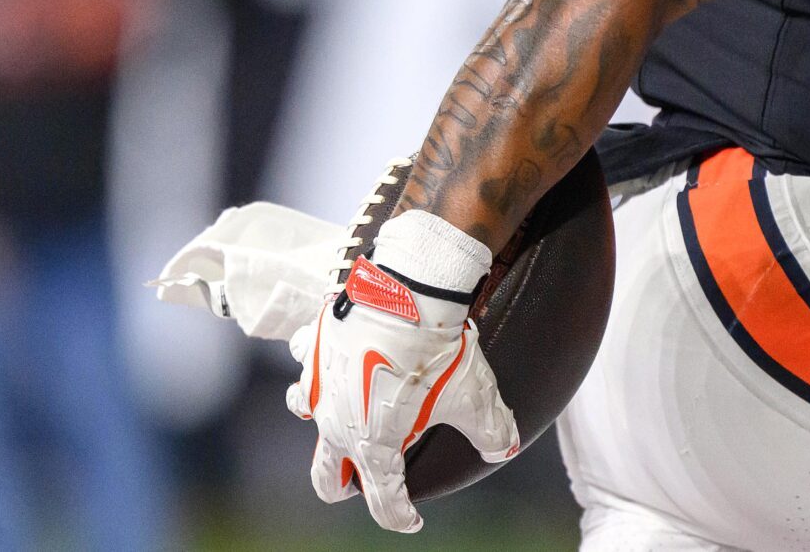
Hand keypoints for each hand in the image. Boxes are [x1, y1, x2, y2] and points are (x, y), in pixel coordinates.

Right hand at [288, 210, 517, 531]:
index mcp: (373, 446)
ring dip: (323, 419)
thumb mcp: (474, 395)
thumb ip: (491, 430)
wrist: (408, 290)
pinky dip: (317, 363)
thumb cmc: (438, 350)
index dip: (400, 516)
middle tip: (364, 481)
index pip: (382, 501)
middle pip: (326, 477)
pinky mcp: (314, 346)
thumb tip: (505, 448)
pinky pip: (304, 361)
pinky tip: (337, 355)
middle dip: (343, 485)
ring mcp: (318, 383)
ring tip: (346, 410)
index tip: (412, 519)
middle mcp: (335, 422)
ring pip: (304, 414)